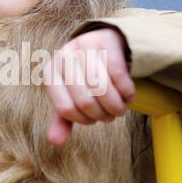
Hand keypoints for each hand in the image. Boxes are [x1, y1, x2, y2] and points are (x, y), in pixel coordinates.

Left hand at [44, 27, 135, 145]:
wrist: (107, 44)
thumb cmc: (88, 76)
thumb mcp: (73, 95)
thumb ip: (64, 119)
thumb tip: (55, 142)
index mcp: (52, 71)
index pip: (65, 109)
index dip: (84, 120)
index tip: (95, 120)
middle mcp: (65, 55)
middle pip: (85, 100)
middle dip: (102, 115)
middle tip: (112, 116)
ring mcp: (85, 44)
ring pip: (102, 88)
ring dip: (116, 106)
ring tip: (120, 109)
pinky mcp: (107, 40)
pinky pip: (118, 74)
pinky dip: (126, 91)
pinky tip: (129, 96)